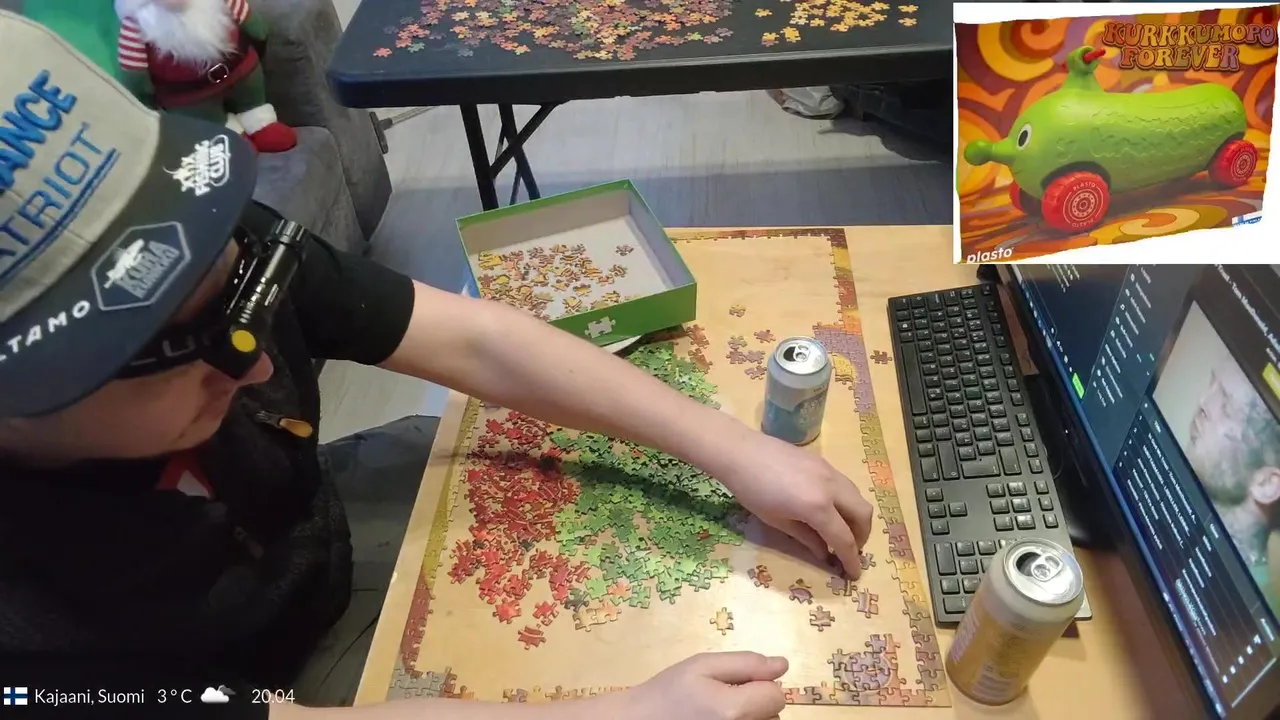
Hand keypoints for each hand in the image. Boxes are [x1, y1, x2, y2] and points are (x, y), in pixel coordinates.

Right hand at [616, 652, 787, 719]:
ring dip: (750, 717)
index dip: (760, 684)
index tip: (737, 683)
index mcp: (734, 710)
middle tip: (722, 698)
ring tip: (718, 713)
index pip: (777, 696)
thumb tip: (782, 665)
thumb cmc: (668, 692)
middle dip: (755, 702)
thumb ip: (745, 663)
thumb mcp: (701, 665)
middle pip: (772, 715)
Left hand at [717, 430, 874, 577]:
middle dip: (862, 536)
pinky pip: (846, 485)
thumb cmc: (751, 491)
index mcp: (817, 507)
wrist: (740, 452)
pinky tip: (830, 509)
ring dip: (857, 517)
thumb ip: (806, 538)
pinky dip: (847, 501)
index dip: (851, 559)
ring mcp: (829, 471)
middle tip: (850, 549)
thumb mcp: (777, 521)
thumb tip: (824, 553)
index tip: (854, 575)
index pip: (844, 539)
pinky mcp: (823, 462)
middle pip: (863, 514)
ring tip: (842, 529)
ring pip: (858, 496)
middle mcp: (831, 488)